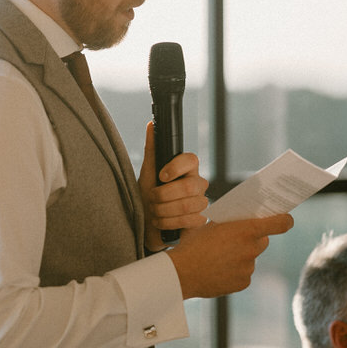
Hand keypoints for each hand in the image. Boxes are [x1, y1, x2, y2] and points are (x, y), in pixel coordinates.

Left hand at [138, 122, 209, 250]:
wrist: (146, 223)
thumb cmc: (147, 195)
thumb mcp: (147, 172)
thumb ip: (151, 149)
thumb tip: (151, 124)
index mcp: (186, 169)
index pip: (191, 160)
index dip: (176, 167)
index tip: (161, 176)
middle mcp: (197, 184)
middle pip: (189, 186)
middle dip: (163, 195)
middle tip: (151, 199)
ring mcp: (201, 202)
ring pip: (188, 205)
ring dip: (163, 211)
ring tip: (154, 211)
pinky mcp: (200, 220)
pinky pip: (190, 220)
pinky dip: (169, 223)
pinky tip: (161, 222)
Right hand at [164, 213, 293, 298]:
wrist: (182, 273)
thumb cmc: (192, 245)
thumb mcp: (209, 225)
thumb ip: (229, 224)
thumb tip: (238, 221)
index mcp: (246, 230)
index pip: (280, 223)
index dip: (284, 220)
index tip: (284, 219)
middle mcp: (251, 249)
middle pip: (262, 241)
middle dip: (252, 239)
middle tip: (235, 239)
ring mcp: (248, 268)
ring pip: (250, 258)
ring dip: (240, 257)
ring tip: (218, 258)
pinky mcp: (243, 283)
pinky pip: (243, 274)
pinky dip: (234, 272)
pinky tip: (217, 270)